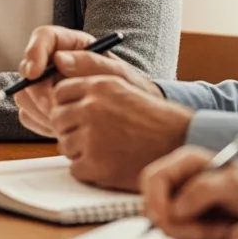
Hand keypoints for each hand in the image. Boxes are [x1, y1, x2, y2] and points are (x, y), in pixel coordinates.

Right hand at [15, 26, 160, 136]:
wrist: (132, 118)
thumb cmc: (128, 90)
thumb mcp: (117, 73)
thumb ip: (90, 63)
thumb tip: (59, 59)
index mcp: (72, 46)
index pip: (43, 37)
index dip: (33, 53)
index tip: (34, 73)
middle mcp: (54, 64)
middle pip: (27, 70)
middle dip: (38, 91)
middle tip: (54, 106)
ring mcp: (46, 86)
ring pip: (24, 94)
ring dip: (39, 109)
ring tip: (65, 120)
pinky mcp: (42, 108)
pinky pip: (28, 114)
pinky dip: (40, 123)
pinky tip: (62, 128)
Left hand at [49, 75, 190, 190]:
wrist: (180, 143)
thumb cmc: (154, 117)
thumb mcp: (124, 86)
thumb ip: (91, 84)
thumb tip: (59, 68)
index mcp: (99, 86)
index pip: (60, 93)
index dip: (67, 105)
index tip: (78, 115)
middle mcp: (92, 108)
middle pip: (58, 119)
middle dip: (70, 128)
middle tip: (92, 136)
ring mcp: (92, 137)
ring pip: (64, 145)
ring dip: (80, 150)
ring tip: (107, 149)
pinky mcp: (96, 164)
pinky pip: (75, 168)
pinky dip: (89, 170)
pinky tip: (110, 163)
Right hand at [140, 146, 237, 238]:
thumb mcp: (234, 184)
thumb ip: (202, 190)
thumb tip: (175, 208)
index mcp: (185, 162)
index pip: (152, 178)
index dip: (155, 200)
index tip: (172, 219)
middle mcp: (180, 179)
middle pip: (153, 205)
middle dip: (173, 223)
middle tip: (202, 232)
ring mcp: (183, 199)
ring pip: (165, 223)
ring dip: (190, 234)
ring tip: (219, 230)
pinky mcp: (190, 218)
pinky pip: (179, 233)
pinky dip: (196, 238)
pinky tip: (217, 233)